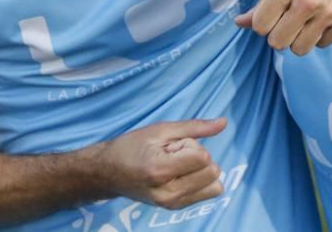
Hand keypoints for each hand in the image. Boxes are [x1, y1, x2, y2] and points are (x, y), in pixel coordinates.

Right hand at [99, 118, 226, 208]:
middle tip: (172, 155)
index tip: (171, 146)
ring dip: (200, 171)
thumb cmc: (131, 147)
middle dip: (197, 157)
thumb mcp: (161, 130)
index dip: (190, 145)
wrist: (107, 173)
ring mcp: (172, 204)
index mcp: (161, 171)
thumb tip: (224, 123)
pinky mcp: (174, 208)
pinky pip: (207, 194)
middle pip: (212, 171)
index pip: (203, 157)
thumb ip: (195, 127)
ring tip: (176, 166)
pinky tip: (180, 175)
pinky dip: (200, 181)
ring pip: (215, 185)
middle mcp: (168, 193)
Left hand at [236, 0, 331, 54]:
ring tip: (306, 21)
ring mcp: (328, 13)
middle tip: (288, 19)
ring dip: (299, 38)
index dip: (264, 22)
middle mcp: (306, 2)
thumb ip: (263, 2)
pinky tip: (324, 18)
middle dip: (280, 33)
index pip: (260, 26)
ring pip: (300, 49)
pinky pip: (323, 44)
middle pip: (277, 42)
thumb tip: (239, 23)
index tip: (273, 14)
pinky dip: (320, 36)